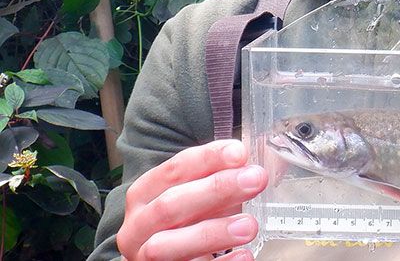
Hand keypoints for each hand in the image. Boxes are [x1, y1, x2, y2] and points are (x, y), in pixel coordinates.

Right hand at [116, 139, 267, 260]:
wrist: (166, 258)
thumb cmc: (183, 220)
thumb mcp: (193, 194)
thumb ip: (216, 179)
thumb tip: (252, 168)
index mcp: (144, 194)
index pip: (173, 170)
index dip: (207, 159)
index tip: (240, 153)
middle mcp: (139, 225)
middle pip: (170, 205)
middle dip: (216, 190)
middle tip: (255, 179)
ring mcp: (146, 256)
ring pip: (167, 246)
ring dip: (213, 233)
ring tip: (250, 225)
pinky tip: (244, 255)